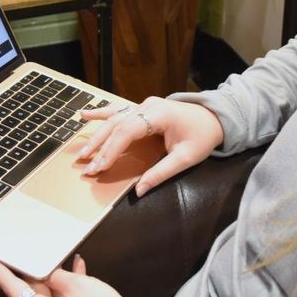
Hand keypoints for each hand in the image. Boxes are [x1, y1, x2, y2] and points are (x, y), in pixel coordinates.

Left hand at [0, 252, 123, 296]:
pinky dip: (70, 281)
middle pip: (32, 289)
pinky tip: (79, 266)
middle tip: (21, 250)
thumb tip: (50, 274)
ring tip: (58, 255)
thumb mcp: (75, 286)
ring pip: (51, 291)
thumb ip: (57, 276)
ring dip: (54, 273)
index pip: (11, 287)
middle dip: (32, 269)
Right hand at [79, 97, 223, 195]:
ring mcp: (144, 105)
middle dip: (99, 146)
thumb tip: (139, 191)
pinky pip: (118, 111)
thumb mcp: (186, 158)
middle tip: (86, 165)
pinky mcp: (143, 109)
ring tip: (82, 151)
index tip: (100, 166)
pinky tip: (84, 115)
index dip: (111, 149)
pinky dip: (101, 113)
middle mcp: (147, 106)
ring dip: (97, 135)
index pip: (127, 131)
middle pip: (116, 125)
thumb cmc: (202, 136)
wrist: (215, 118)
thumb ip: (161, 173)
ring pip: (114, 119)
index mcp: (159, 115)